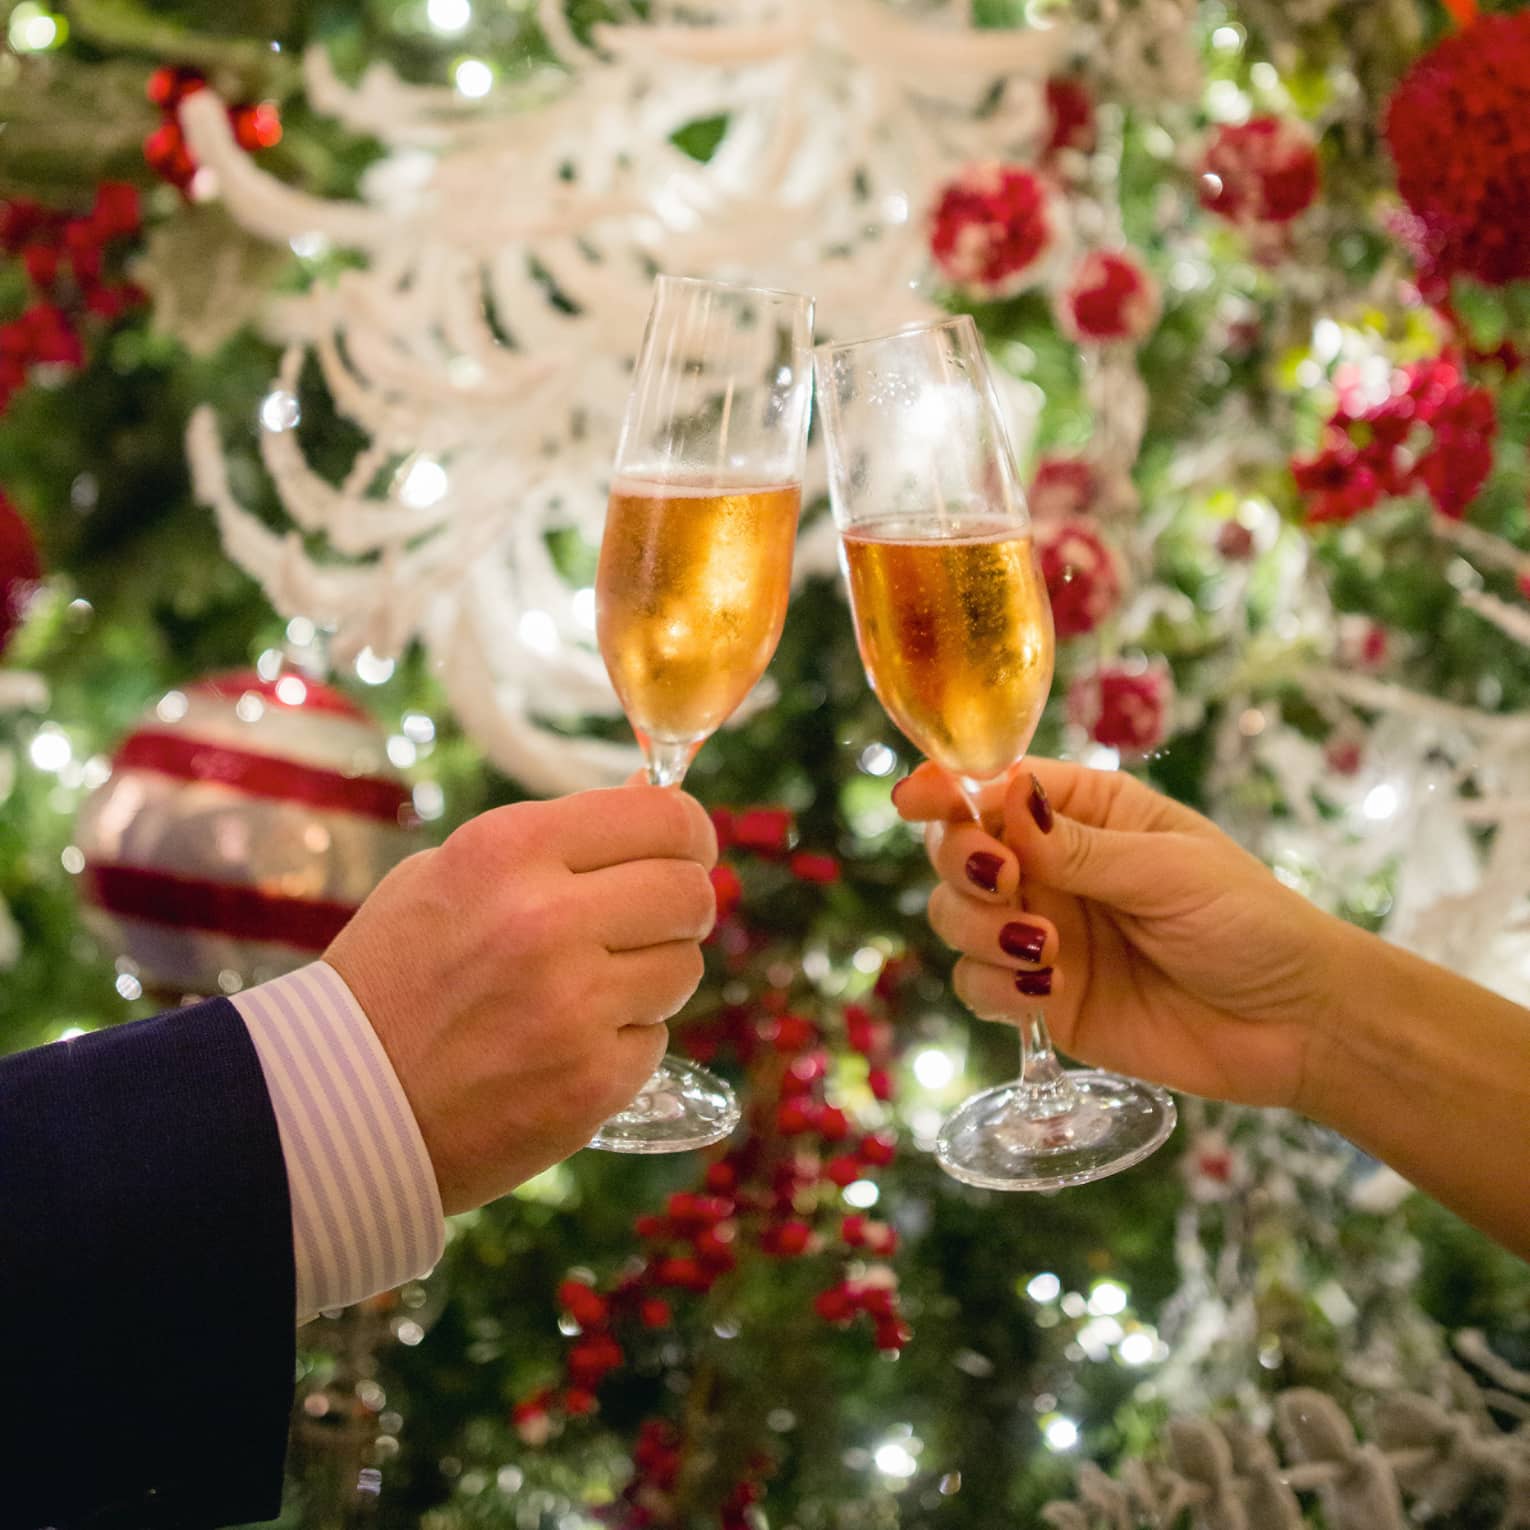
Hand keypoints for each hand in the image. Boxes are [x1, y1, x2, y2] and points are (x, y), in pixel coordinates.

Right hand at [327, 786, 717, 1212]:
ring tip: (586, 991)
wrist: (337, 1107)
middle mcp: (547, 919)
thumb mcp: (455, 874)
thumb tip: (654, 791)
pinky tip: (563, 1047)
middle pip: (690, 891)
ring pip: (685, 967)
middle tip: (648, 922)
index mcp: (507, 850)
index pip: (662, 816)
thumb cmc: (394, 977)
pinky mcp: (591, 1082)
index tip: (684, 848)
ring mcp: (574, 1006)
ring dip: (653, 976)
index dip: (688, 831)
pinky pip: (655, 1040)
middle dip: (681, 904)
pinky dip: (623, 1043)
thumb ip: (561, 836)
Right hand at [893, 759, 1345, 1111]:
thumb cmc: (1249, 922)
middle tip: (1007, 886)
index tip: (914, 802)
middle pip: (959, 851)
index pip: (996, 789)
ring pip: (956, 918)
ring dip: (979, 930)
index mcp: (1086, 816)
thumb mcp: (1169, 870)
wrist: (1295, 1026)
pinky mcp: (1044, 999)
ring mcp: (1043, 934)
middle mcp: (1052, 869)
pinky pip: (978, 986)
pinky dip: (996, 988)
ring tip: (1046, 951)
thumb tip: (1005, 797)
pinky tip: (1048, 991)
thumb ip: (1079, 846)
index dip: (948, 790)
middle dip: (963, 865)